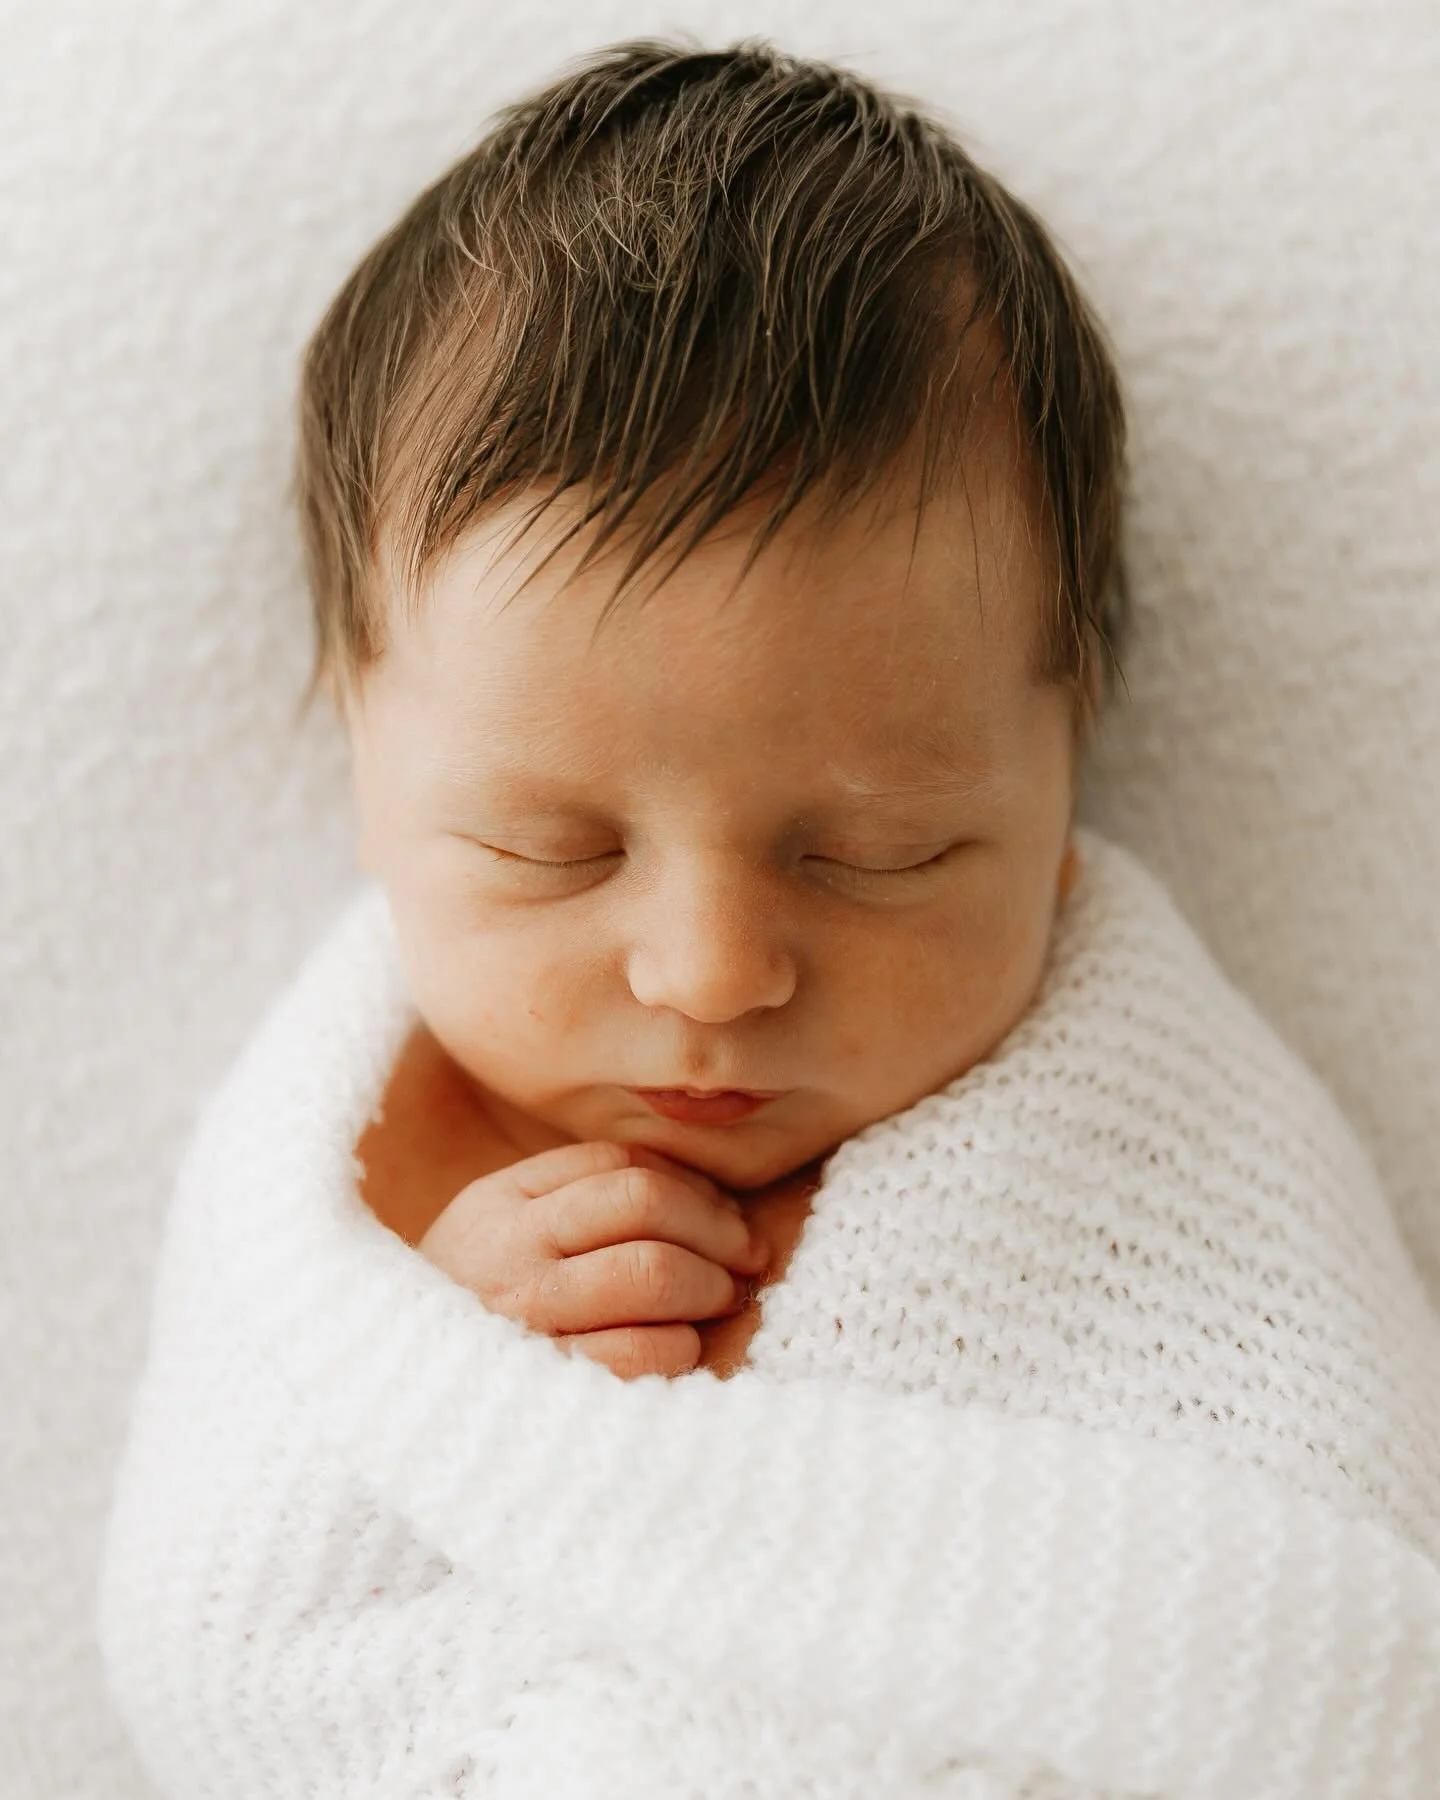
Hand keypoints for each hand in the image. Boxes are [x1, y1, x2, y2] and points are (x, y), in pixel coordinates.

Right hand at [418, 1140, 771, 1378]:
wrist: (395, 1404)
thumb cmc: (470, 1315)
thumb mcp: (498, 1239)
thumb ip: (574, 1201)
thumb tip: (700, 1196)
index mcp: (501, 1201)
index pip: (619, 1163)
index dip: (692, 1185)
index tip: (727, 1215)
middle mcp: (510, 1249)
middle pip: (643, 1203)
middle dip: (716, 1229)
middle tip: (748, 1257)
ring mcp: (526, 1318)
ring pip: (651, 1271)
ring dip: (708, 1284)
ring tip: (721, 1300)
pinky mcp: (546, 1386)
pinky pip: (638, 1353)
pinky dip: (678, 1346)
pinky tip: (680, 1348)